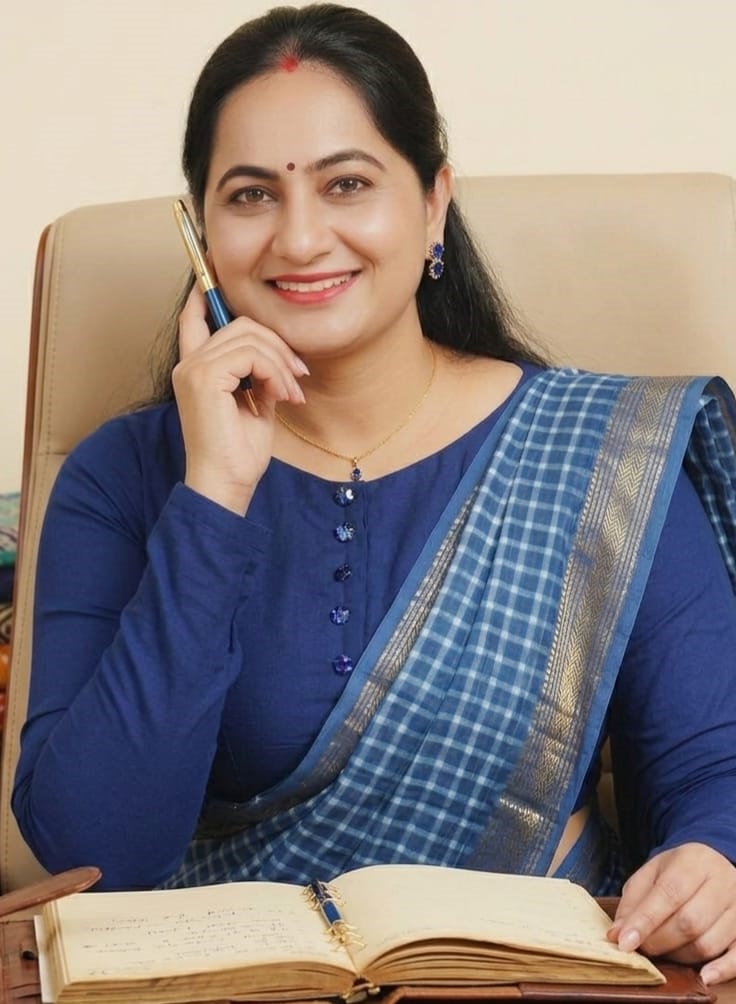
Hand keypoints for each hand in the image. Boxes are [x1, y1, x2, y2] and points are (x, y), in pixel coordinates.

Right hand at [173, 284, 307, 513]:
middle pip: (240, 323)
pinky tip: (282, 397)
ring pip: (250, 336)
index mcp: (196, 370)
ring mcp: (193, 369)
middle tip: (297, 377)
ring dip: (281, 364)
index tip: (215, 270)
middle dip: (277, 345)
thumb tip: (278, 356)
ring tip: (291, 394)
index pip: (194, 318)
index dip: (205, 291)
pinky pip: (252, 354)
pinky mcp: (204, 377)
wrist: (226, 484)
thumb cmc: (239, 454)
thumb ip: (258, 375)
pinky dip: (275, 373)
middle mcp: (189, 364)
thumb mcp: (255, 405)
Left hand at [608, 842, 735, 984]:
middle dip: (659, 941)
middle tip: (641, 947)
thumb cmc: (679, 871)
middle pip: (689, 922)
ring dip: (679, 956)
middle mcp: (721, 883)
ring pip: (708, 943)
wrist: (716, 864)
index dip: (644, 921)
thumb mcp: (652, 873)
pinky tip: (704, 976)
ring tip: (663, 950)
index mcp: (693, 862)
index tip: (623, 942)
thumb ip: (634, 900)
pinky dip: (721, 970)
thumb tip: (618, 933)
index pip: (668, 894)